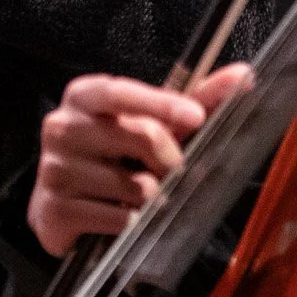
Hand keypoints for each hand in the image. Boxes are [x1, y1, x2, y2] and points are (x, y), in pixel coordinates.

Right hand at [28, 64, 251, 256]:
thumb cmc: (116, 154)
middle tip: (170, 171)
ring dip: (149, 197)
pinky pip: (116, 219)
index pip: (122, 92)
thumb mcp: (151, 122)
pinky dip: (129, 223)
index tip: (195, 117)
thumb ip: (196, 100)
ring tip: (135, 195)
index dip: (161, 103)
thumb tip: (244, 74)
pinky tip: (118, 216)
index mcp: (85, 96)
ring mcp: (53, 168)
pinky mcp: (52, 209)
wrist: (64, 202)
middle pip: (139, 136)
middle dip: (170, 160)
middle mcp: (61, 125)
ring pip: (132, 186)